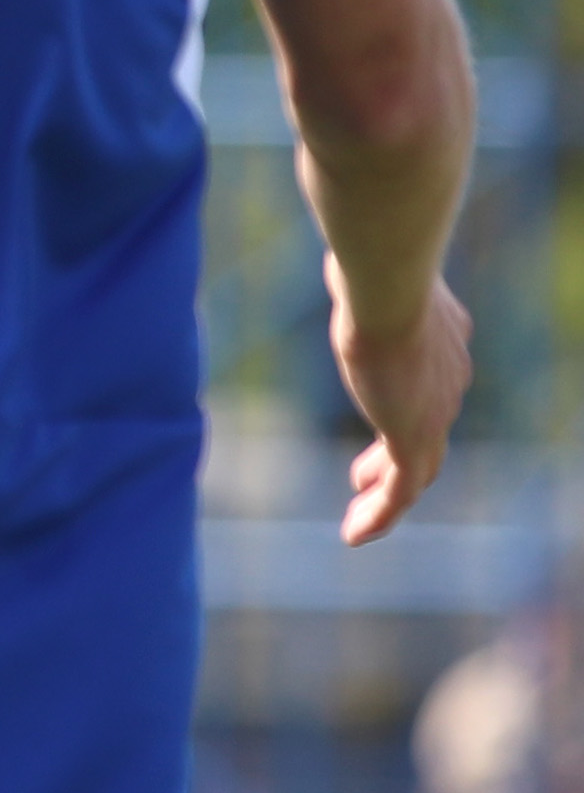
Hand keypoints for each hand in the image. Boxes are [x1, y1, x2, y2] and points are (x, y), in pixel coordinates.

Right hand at [331, 253, 472, 545]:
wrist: (388, 289)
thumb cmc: (370, 268)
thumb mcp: (364, 270)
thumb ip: (358, 273)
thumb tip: (342, 257)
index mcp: (445, 341)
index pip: (434, 381)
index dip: (407, 403)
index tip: (377, 416)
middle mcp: (450, 380)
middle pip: (429, 428)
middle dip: (398, 452)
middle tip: (361, 473)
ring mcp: (435, 412)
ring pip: (420, 467)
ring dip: (387, 491)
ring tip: (357, 512)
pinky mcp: (413, 437)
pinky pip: (402, 492)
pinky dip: (380, 515)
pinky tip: (352, 535)